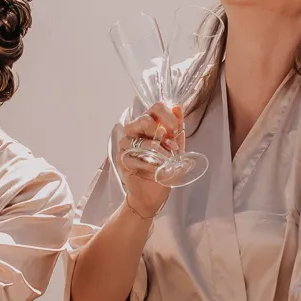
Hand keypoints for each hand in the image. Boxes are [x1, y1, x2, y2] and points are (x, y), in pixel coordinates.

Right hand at [115, 103, 181, 219]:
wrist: (153, 193)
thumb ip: (177, 129)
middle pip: (144, 119)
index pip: (156, 107)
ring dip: (157, 151)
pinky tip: (156, 170)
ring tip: (166, 161)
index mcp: (149, 124)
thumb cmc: (163, 168)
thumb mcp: (176, 148)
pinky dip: (149, 164)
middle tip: (171, 146)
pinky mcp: (121, 159)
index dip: (168, 116)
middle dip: (161, 133)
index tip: (176, 130)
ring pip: (139, 140)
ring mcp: (126, 145)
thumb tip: (178, 108)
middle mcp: (135, 131)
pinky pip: (134, 157)